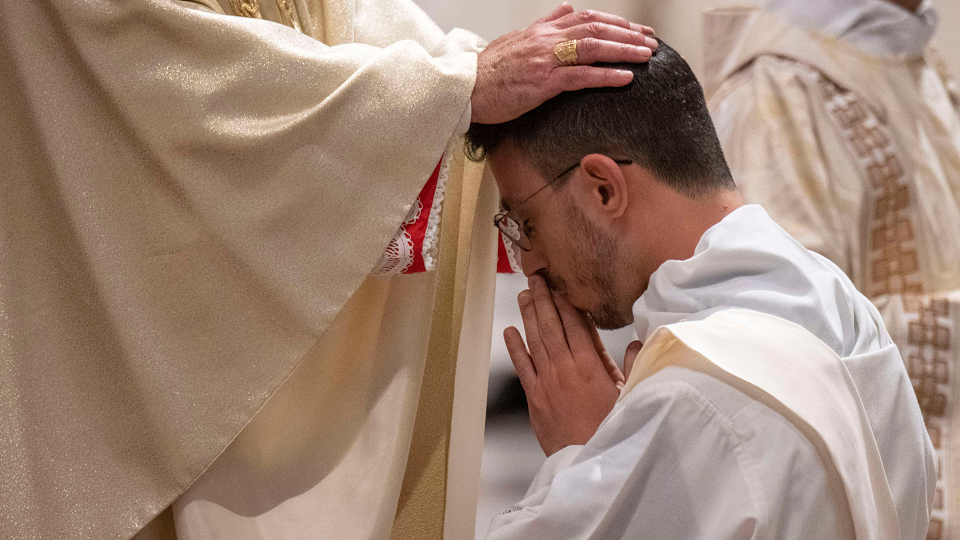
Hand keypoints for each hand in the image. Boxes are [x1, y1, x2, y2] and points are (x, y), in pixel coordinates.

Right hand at [471, 4, 656, 124]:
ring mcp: (545, 60)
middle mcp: (546, 40)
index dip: (615, 23)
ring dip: (623, 50)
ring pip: (592, 48)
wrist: (464, 87)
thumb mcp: (516, 40)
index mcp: (542, 31)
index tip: (636, 30)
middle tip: (651, 42)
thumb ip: (544, 24)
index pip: (586, 19)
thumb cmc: (488, 71)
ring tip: (646, 55)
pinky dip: (605, 75)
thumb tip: (565, 8)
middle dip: (627, 34)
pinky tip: (625, 78)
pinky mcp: (542, 82)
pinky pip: (580, 76)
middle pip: (595, 29)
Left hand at [505, 274, 625, 455]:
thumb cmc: (612, 429)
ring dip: (528, 315)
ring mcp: (546, 382)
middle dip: (544, 299)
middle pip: (552, 325)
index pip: (575, 323)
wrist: (588, 461)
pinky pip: (522, 367)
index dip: (566, 301)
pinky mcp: (534, 397)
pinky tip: (509, 331)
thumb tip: (639, 342)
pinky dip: (515, 347)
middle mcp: (565, 368)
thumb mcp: (630, 396)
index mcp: (590, 365)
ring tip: (524, 294)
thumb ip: (634, 366)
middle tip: (536, 278)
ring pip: (535, 341)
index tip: (561, 283)